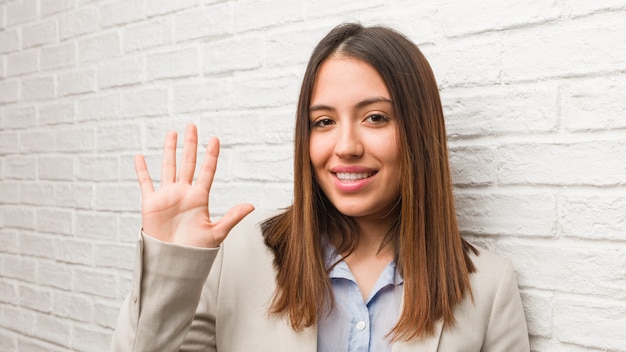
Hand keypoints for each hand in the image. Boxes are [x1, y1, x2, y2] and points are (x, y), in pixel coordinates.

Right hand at [134, 124, 253, 247]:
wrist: (174, 262)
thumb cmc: (195, 251)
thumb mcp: (216, 233)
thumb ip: (232, 217)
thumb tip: (251, 205)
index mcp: (200, 198)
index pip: (207, 171)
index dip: (211, 155)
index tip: (215, 139)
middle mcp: (184, 193)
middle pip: (188, 163)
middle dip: (190, 144)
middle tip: (193, 126)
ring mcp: (167, 196)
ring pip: (168, 167)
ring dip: (169, 150)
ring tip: (172, 133)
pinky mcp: (151, 203)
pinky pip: (145, 183)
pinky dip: (141, 170)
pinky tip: (139, 157)